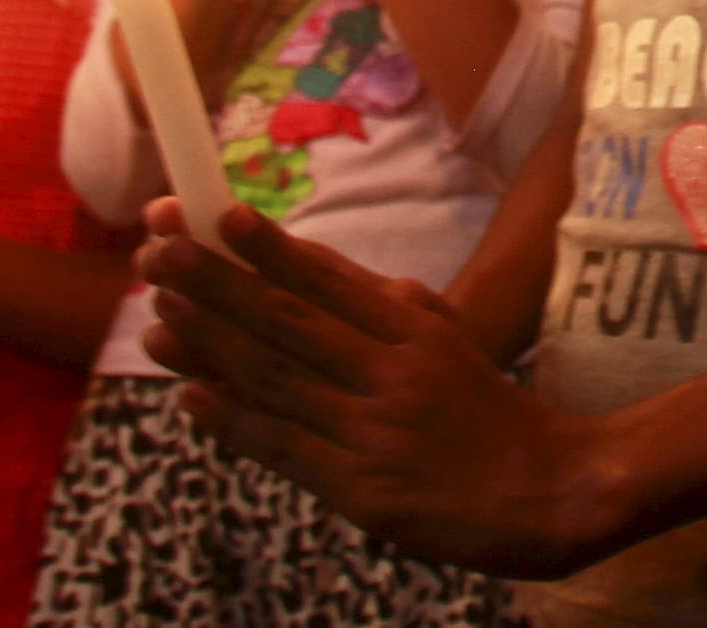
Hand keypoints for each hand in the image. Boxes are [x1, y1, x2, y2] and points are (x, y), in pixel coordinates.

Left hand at [139, 198, 615, 572]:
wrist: (548, 492)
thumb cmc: (489, 411)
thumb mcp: (450, 342)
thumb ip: (386, 307)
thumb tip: (310, 271)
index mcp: (419, 329)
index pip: (332, 280)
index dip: (271, 249)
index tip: (217, 215)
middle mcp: (395, 372)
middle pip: (290, 321)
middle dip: (217, 283)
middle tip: (159, 251)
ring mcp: (374, 432)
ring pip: (275, 379)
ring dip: (209, 344)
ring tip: (158, 315)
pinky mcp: (359, 489)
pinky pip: (281, 446)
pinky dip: (230, 419)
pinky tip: (190, 394)